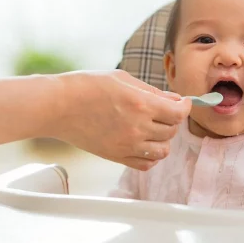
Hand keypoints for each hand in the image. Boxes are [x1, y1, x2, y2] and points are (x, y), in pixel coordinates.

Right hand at [51, 70, 191, 170]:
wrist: (58, 106)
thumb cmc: (87, 86)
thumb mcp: (123, 78)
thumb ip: (152, 91)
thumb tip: (174, 99)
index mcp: (141, 104)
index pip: (178, 113)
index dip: (185, 106)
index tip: (183, 102)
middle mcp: (137, 127)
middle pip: (172, 130)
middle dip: (173, 119)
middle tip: (164, 110)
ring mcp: (127, 145)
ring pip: (163, 150)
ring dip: (164, 138)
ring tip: (154, 127)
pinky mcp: (116, 156)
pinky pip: (146, 163)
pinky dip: (152, 156)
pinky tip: (145, 143)